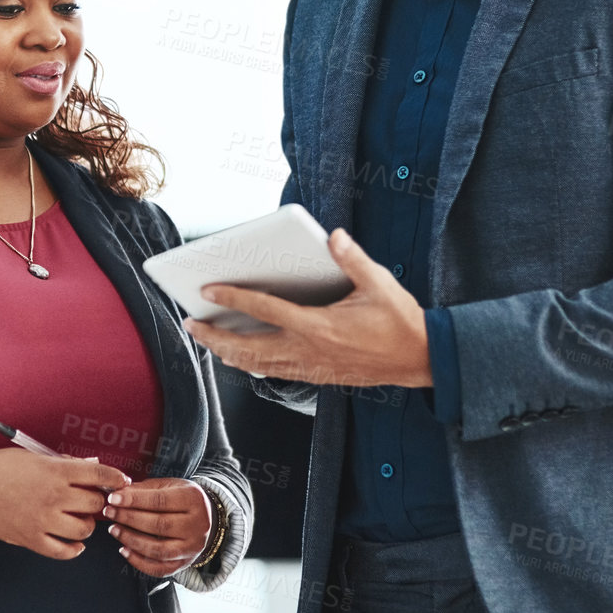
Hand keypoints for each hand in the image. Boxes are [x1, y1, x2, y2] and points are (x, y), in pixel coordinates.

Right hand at [0, 448, 130, 560]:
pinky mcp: (31, 540)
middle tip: (92, 499)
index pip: (98, 473)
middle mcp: (53, 496)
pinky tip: (74, 542)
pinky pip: (64, 551)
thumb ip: (61, 464)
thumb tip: (88, 467)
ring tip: (78, 518)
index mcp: (54, 471)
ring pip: (85, 530)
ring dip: (86, 525)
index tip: (121, 481)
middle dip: (98, 501)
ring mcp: (43, 520)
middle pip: (96, 503)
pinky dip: (74, 549)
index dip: (115, 478)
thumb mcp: (30, 457)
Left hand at [102, 476, 212, 576]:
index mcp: (193, 499)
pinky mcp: (185, 563)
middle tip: (109, 512)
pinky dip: (139, 562)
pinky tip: (123, 550)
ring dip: (131, 540)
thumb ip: (144, 489)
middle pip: (159, 525)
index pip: (160, 501)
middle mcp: (197, 525)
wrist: (206, 518)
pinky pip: (160, 568)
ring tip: (113, 529)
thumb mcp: (168, 485)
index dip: (134, 500)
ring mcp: (192, 547)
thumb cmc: (180, 498)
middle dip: (129, 518)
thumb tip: (117, 493)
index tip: (113, 498)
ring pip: (158, 549)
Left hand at [183, 228, 431, 388]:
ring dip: (229, 352)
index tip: (209, 289)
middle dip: (215, 336)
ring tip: (207, 340)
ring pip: (258, 364)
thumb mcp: (379, 283)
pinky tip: (242, 356)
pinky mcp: (317, 376)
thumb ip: (352, 259)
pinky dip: (253, 364)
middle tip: (192, 324)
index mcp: (319, 326)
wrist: (420, 360)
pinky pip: (276, 371)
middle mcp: (309, 350)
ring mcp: (312, 367)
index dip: (234, 297)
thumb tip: (333, 236)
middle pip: (249, 347)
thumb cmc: (400, 320)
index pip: (265, 309)